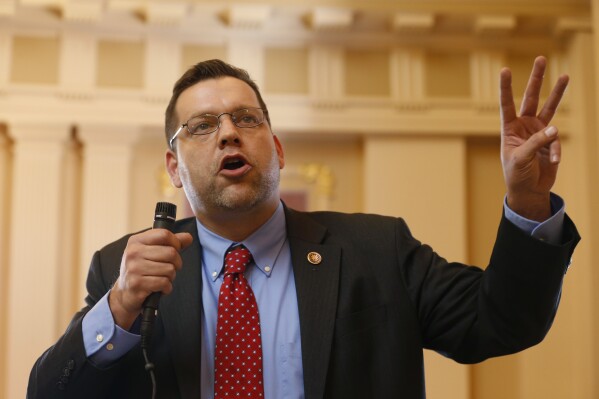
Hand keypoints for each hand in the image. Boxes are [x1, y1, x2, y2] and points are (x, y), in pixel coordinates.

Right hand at [109, 229, 192, 328]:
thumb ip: (171, 243)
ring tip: (162, 278)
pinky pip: (164, 283)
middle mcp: (133, 252)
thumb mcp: (152, 252)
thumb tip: (188, 237)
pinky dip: (167, 287)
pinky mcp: (137, 284)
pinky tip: (160, 288)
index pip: (164, 234)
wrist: (125, 293)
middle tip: (170, 268)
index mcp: (136, 241)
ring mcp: (134, 268)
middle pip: (171, 253)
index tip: (175, 250)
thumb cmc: (142, 270)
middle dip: (177, 263)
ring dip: (171, 277)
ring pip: (170, 269)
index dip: (176, 243)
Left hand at [500, 56, 568, 220]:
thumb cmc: (516, 175)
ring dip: (556, 92)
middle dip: (536, 79)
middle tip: (540, 58)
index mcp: (510, 129)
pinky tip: (553, 162)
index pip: (507, 104)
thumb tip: (555, 129)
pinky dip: (556, 151)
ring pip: (549, 107)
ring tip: (564, 75)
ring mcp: (539, 132)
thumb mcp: (521, 159)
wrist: (529, 190)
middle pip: (531, 98)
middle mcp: (524, 126)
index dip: (506, 88)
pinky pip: (557, 141)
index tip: (504, 70)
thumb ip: (537, 143)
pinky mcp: (551, 141)